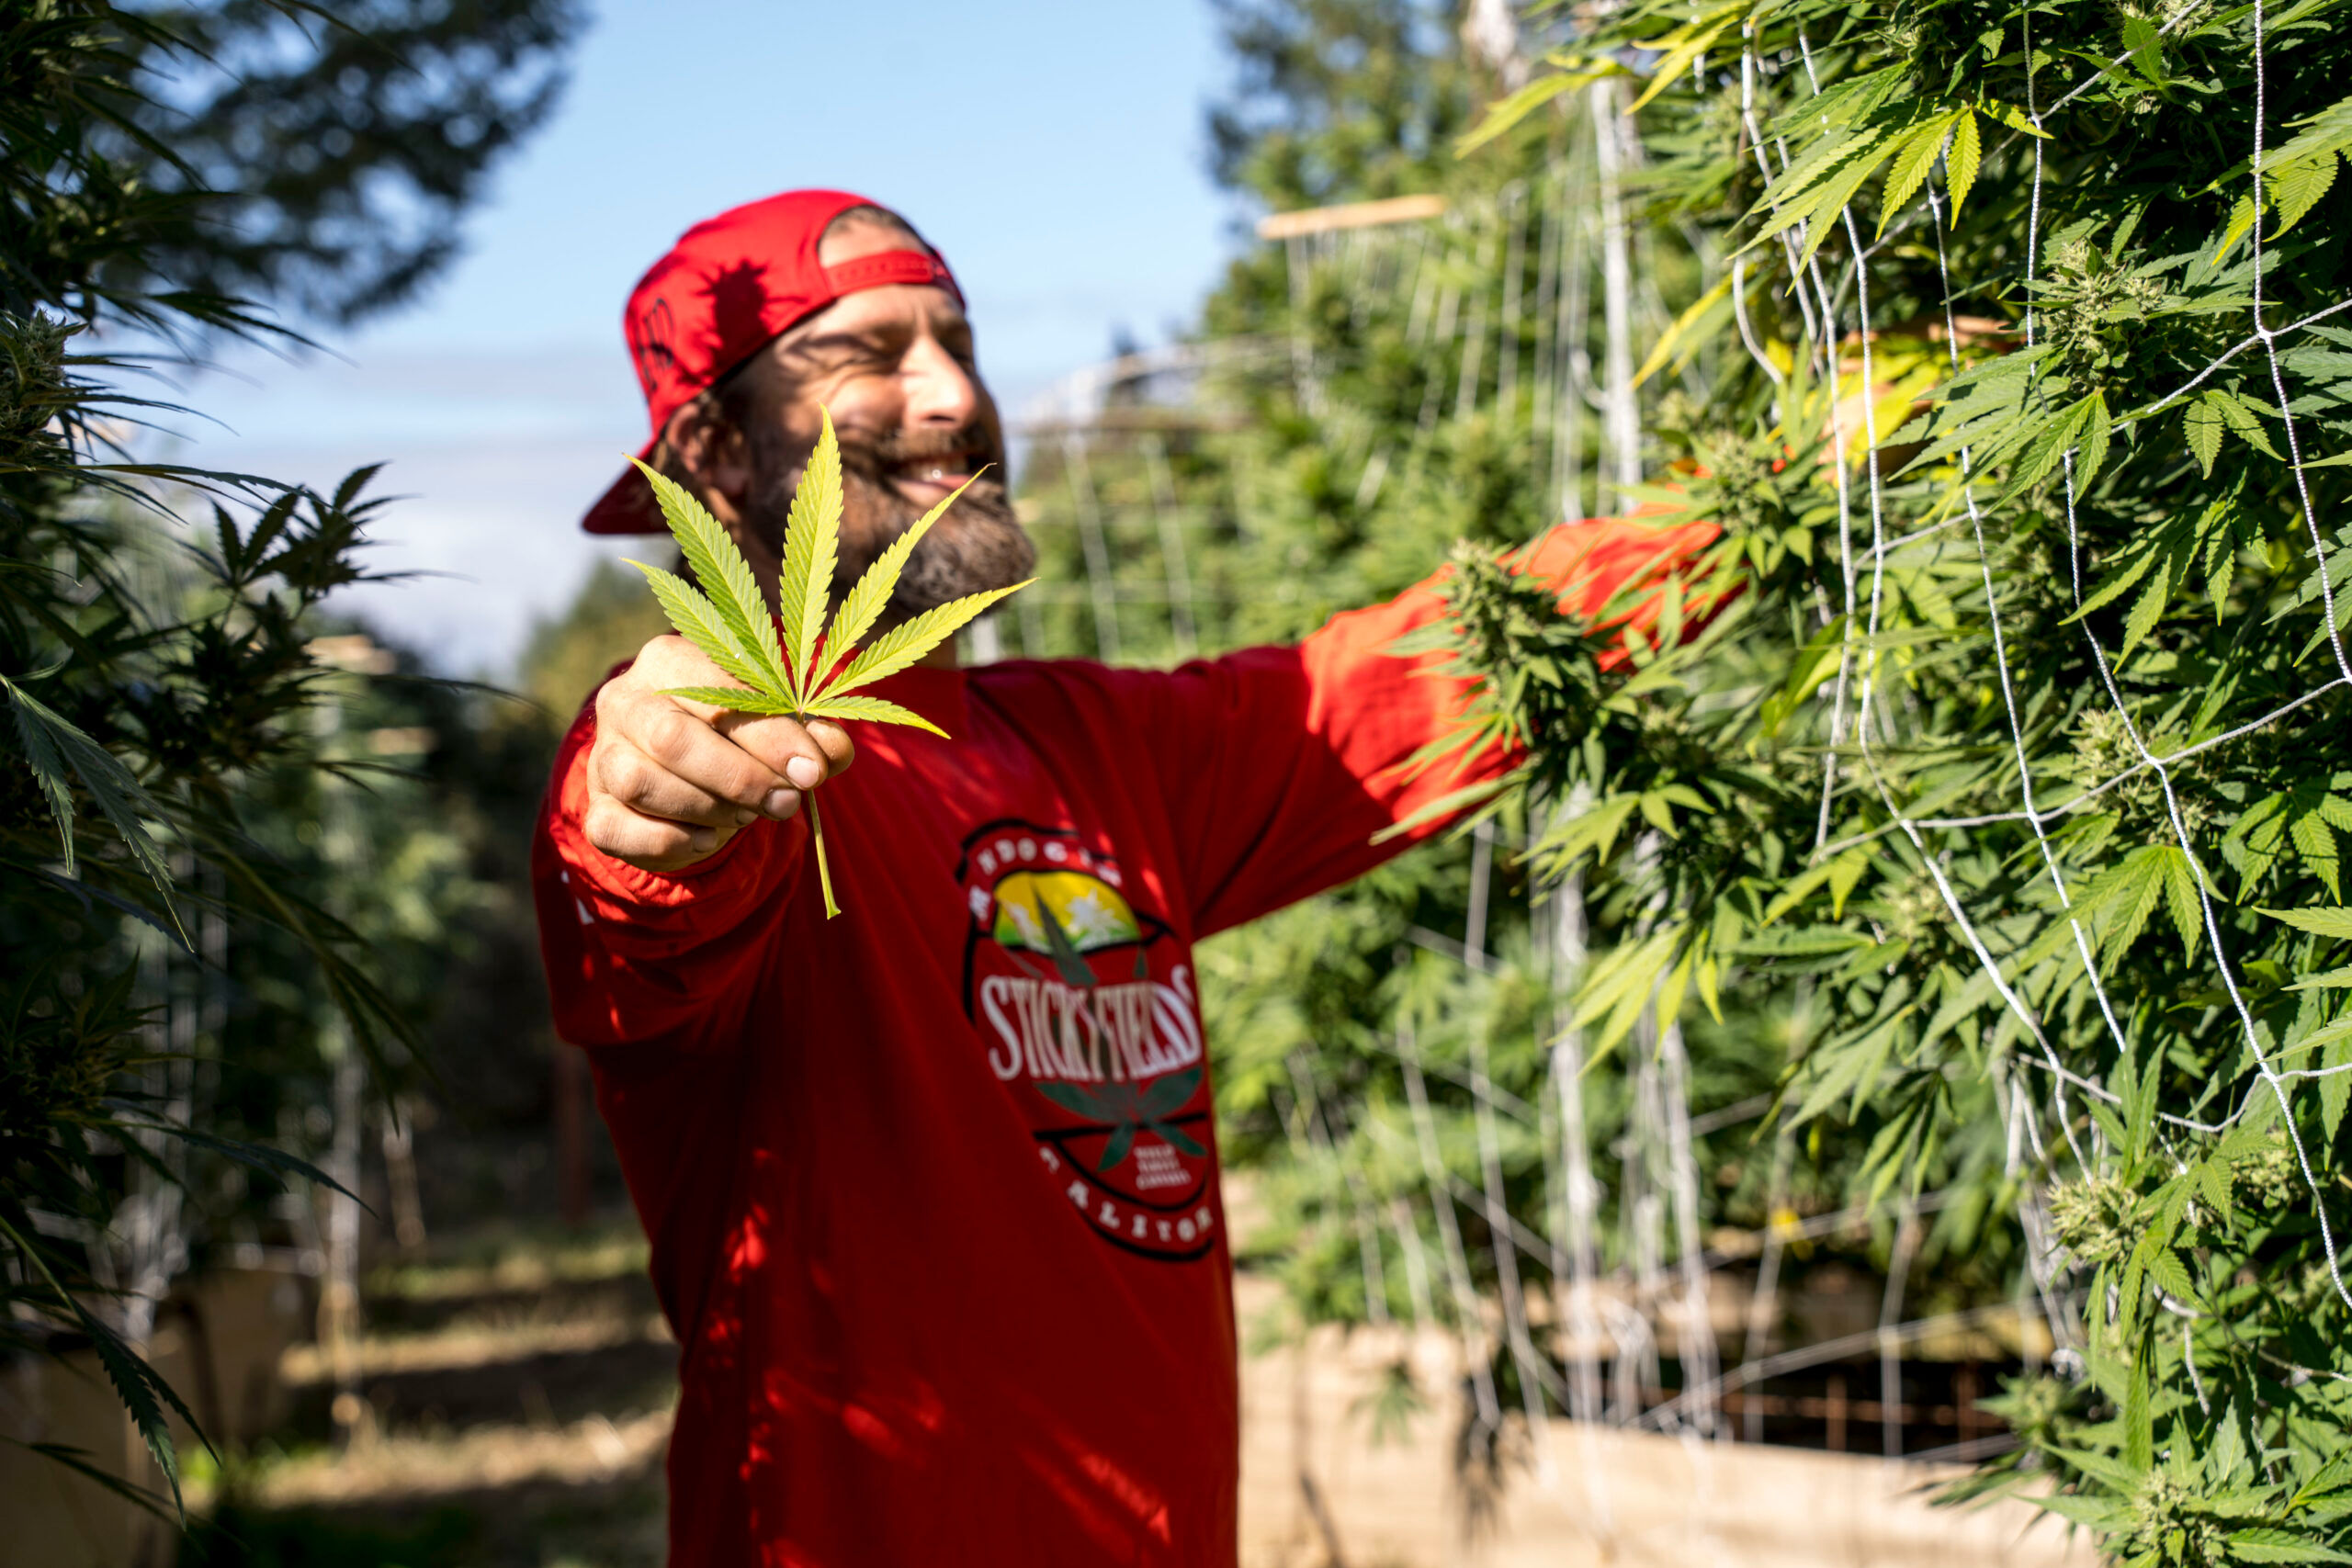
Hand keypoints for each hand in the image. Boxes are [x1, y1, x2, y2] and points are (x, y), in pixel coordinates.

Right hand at [583, 634, 853, 871]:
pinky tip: (706, 839)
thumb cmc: (739, 740)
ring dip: (707, 809)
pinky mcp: (596, 809)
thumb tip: (830, 751)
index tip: (811, 771)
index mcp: (670, 660)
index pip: (717, 691)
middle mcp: (625, 700)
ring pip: (642, 784)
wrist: (687, 778)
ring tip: (744, 817)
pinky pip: (620, 830)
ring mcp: (603, 755)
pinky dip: (672, 841)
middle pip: (671, 738)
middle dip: (739, 778)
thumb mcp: (783, 729)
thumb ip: (812, 736)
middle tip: (785, 803)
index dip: (769, 735)